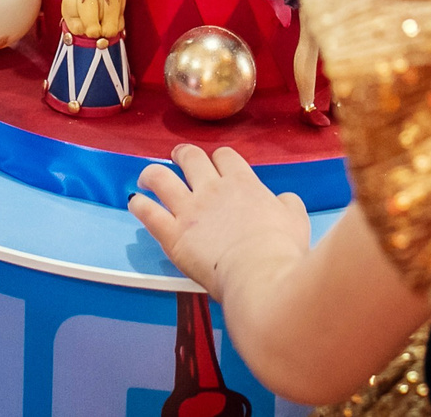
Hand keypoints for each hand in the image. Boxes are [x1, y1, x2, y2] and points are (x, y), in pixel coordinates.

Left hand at [129, 144, 310, 300]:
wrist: (259, 274)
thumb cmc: (281, 250)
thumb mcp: (295, 219)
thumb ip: (287, 204)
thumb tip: (283, 200)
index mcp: (243, 183)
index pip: (225, 157)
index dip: (219, 158)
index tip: (217, 165)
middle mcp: (212, 189)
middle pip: (191, 158)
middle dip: (183, 155)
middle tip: (179, 159)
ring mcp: (190, 210)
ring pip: (161, 178)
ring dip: (151, 173)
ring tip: (147, 176)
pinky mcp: (172, 234)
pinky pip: (149, 213)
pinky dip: (139, 205)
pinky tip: (135, 203)